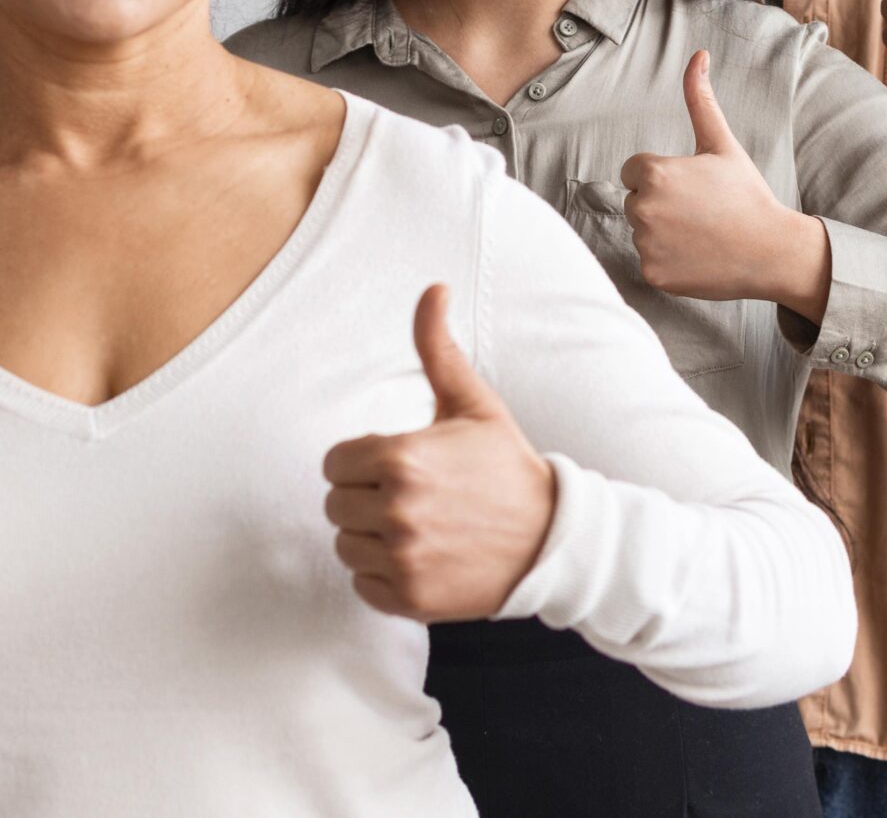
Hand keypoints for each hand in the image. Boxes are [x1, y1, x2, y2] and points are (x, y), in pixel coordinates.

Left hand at [321, 285, 556, 622]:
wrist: (551, 537)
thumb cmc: (504, 465)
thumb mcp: (473, 403)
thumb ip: (438, 348)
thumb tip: (434, 289)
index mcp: (402, 458)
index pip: (335, 463)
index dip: (363, 462)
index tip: (400, 466)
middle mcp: (397, 511)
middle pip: (336, 505)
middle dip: (366, 498)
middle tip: (414, 497)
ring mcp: (402, 559)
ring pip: (346, 546)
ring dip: (372, 538)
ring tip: (418, 527)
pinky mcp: (410, 598)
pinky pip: (363, 586)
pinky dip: (384, 576)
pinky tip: (421, 557)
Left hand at [620, 51, 831, 320]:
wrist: (772, 251)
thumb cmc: (747, 194)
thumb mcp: (722, 144)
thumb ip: (700, 100)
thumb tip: (698, 55)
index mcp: (654, 174)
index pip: (634, 170)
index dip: (664, 176)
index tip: (693, 186)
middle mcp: (642, 209)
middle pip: (635, 201)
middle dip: (661, 203)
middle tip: (701, 211)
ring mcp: (646, 245)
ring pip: (642, 231)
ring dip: (663, 232)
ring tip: (702, 233)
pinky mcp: (652, 274)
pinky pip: (649, 261)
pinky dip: (668, 261)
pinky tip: (698, 255)